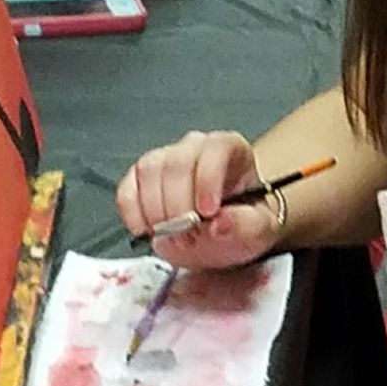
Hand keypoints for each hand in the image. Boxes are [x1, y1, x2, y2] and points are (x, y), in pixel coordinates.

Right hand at [116, 130, 278, 268]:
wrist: (227, 229)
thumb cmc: (244, 222)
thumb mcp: (259, 230)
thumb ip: (245, 226)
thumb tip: (220, 223)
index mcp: (230, 148)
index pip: (215, 150)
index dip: (207, 181)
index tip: (207, 214)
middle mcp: (196, 147)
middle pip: (177, 162)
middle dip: (178, 205)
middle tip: (188, 238)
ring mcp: (166, 158)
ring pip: (149, 171)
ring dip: (155, 210)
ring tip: (172, 237)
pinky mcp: (142, 178)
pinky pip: (128, 187)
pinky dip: (131, 211)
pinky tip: (144, 230)